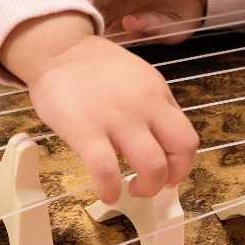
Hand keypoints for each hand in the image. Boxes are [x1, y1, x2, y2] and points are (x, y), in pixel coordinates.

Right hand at [0, 14, 197, 203]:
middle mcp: (145, 106)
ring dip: (147, 187)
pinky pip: (106, 170)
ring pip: (151, 165)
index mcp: (158, 94)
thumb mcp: (138, 78)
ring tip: (129, 189)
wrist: (57, 51)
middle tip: (149, 185)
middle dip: (169, 179)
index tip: (170, 174)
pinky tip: (106, 193)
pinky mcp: (86, 130)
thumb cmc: (94, 68)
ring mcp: (117, 118)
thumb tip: (161, 142)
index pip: (187, 138)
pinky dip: (110, 189)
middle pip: (179, 152)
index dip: (183, 164)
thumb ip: (153, 106)